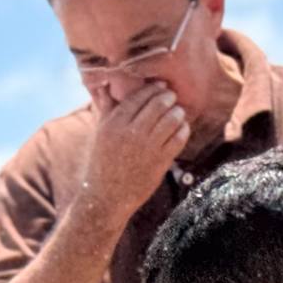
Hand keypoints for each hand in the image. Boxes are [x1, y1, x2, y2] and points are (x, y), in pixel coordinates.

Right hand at [72, 82, 188, 228]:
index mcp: (113, 124)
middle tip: (172, 97)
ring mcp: (147, 148)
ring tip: (177, 112)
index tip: (161, 86)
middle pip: (158, 104)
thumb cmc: (102, 163)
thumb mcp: (99, 134)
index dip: (153, 89)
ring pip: (171, 119)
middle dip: (168, 97)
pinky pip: (179, 138)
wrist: (106, 197)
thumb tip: (105, 85)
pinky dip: (183, 129)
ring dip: (178, 112)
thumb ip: (106, 109)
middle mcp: (130, 133)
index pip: (139, 97)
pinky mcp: (160, 161)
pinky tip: (181, 128)